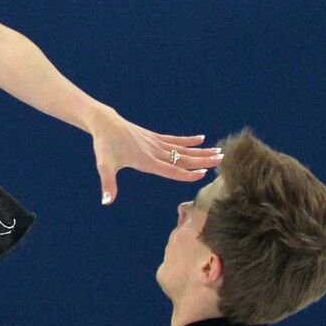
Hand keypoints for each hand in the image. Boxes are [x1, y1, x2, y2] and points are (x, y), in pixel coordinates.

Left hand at [90, 110, 222, 204]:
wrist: (105, 123)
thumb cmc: (104, 146)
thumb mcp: (104, 166)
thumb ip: (108, 184)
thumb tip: (106, 201)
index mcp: (146, 161)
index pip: (171, 170)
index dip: (187, 173)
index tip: (204, 174)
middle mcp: (155, 152)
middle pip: (183, 158)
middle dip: (203, 160)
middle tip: (221, 160)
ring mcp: (156, 143)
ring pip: (183, 149)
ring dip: (201, 151)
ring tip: (218, 151)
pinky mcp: (154, 137)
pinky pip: (175, 139)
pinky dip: (188, 140)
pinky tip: (201, 138)